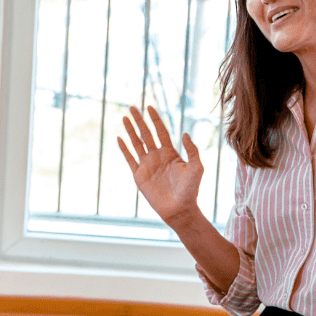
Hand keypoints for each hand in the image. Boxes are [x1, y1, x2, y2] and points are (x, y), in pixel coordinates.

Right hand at [117, 105, 204, 226]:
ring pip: (137, 143)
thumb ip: (192, 150)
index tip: (150, 107)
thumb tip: (185, 133)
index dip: (155, 119)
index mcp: (171, 153)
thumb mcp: (196, 167)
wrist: (179, 209)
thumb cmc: (191, 189)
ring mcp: (147, 165)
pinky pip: (130, 159)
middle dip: (139, 120)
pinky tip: (119, 138)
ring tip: (124, 118)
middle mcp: (157, 157)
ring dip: (130, 130)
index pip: (161, 131)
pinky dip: (124, 149)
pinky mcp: (139, 175)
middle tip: (132, 107)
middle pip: (146, 134)